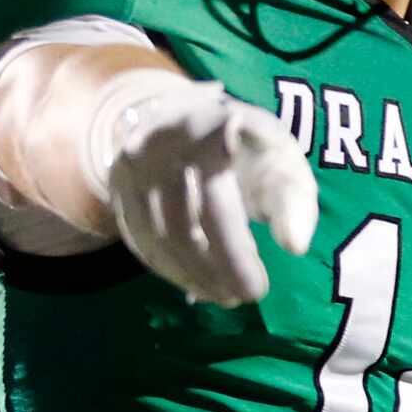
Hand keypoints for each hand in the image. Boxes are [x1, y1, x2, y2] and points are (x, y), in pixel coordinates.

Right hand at [85, 70, 317, 304]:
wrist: (188, 113)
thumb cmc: (249, 146)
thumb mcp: (283, 160)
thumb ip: (295, 201)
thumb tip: (295, 246)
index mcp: (210, 131)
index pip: (216, 205)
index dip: (235, 254)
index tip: (259, 290)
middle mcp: (160, 143)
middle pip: (181, 225)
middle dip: (214, 271)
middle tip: (244, 298)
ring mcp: (131, 164)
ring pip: (155, 236)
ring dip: (189, 275)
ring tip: (224, 296)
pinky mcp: (116, 184)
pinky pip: (136, 237)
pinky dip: (166, 267)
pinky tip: (194, 283)